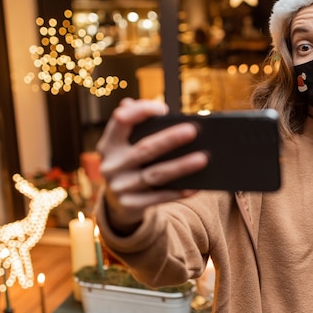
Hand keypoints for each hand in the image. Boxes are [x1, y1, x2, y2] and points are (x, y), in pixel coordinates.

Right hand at [96, 98, 208, 231]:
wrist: (118, 201)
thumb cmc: (131, 162)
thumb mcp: (127, 144)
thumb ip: (139, 125)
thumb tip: (159, 109)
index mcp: (109, 143)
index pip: (120, 121)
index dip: (140, 112)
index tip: (163, 108)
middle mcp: (111, 164)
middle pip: (144, 149)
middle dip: (169, 139)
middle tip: (192, 131)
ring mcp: (119, 186)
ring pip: (155, 174)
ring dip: (180, 166)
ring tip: (202, 159)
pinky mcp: (130, 204)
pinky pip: (158, 198)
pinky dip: (177, 192)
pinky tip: (194, 186)